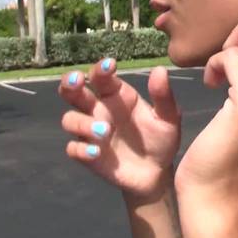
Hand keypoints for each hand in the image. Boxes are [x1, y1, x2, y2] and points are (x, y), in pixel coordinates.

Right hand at [58, 60, 180, 200]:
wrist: (157, 172)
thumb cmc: (161, 138)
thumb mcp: (168, 117)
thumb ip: (163, 96)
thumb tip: (160, 70)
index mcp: (116, 94)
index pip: (101, 76)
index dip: (101, 69)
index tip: (110, 65)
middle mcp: (99, 109)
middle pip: (72, 91)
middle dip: (69, 83)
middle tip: (76, 81)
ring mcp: (90, 132)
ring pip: (70, 119)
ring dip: (82, 122)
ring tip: (104, 130)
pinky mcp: (87, 155)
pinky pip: (73, 148)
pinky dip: (81, 149)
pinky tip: (96, 152)